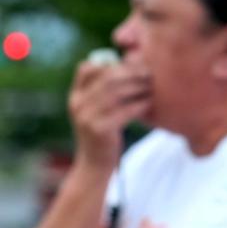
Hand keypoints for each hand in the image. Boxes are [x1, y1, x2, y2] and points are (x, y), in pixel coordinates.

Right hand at [69, 59, 151, 173]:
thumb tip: (125, 66)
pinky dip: (139, 105)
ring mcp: (86, 117)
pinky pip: (124, 111)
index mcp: (75, 96)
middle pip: (106, 78)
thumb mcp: (95, 110)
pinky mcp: (100, 130)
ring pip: (116, 93)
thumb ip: (102, 91)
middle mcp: (77, 105)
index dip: (109, 64)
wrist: (94, 163)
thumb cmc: (102, 132)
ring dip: (137, 87)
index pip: (86, 69)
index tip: (130, 65)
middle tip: (148, 72)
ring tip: (151, 85)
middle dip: (130, 73)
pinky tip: (150, 103)